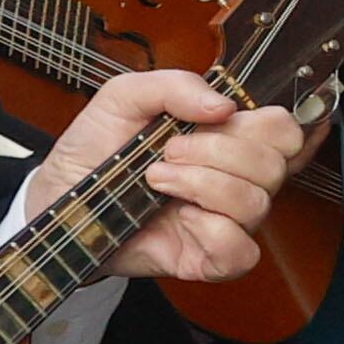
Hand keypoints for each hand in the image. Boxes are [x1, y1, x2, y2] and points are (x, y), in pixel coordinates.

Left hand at [26, 67, 303, 282]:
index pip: (285, 130)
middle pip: (274, 164)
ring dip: (203, 184)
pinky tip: (179, 216)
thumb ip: (173, 85)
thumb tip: (222, 105)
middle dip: (219, 151)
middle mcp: (235, 179)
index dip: (269, 125)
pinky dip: (211, 230)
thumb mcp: (124, 97)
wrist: (58, 195)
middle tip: (169, 150)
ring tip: (157, 179)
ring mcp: (224, 220)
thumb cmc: (95, 147)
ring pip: (257, 203)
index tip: (223, 120)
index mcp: (226, 137)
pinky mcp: (207, 257)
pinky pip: (239, 250)